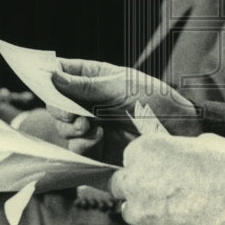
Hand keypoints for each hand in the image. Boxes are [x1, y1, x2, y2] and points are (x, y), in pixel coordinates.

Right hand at [47, 58, 201, 163]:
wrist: (179, 132)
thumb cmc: (156, 100)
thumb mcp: (121, 87)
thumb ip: (86, 86)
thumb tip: (52, 76)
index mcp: (95, 78)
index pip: (62, 73)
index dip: (49, 76)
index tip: (45, 81)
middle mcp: (89, 101)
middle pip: (57, 105)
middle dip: (59, 109)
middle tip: (73, 114)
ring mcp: (92, 126)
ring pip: (64, 128)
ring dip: (71, 128)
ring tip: (90, 126)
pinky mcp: (97, 151)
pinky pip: (76, 149)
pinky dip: (81, 145)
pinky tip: (97, 139)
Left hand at [109, 133, 224, 224]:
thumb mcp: (202, 142)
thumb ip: (179, 148)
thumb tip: (179, 154)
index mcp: (145, 150)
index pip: (130, 154)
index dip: (146, 159)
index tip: (159, 162)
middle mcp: (136, 179)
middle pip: (120, 182)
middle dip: (135, 183)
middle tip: (159, 184)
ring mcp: (142, 210)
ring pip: (130, 209)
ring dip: (144, 206)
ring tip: (171, 204)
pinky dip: (158, 224)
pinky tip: (179, 218)